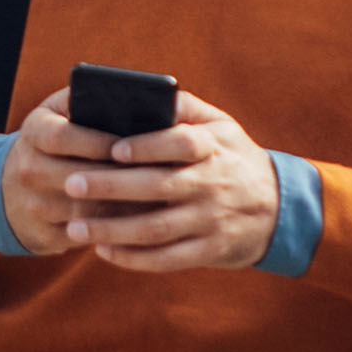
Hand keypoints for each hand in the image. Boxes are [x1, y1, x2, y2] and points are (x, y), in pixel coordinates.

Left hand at [0, 86, 280, 272]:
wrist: (279, 209)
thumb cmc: (235, 160)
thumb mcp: (223, 127)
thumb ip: (186, 110)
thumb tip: (148, 93)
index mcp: (213, 149)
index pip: (181, 143)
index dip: (147, 145)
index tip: (113, 148)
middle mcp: (212, 185)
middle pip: (157, 187)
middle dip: (111, 187)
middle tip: (72, 183)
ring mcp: (210, 221)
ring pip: (155, 229)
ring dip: (112, 229)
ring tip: (75, 226)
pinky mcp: (208, 251)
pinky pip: (166, 259)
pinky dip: (132, 258)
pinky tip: (103, 251)